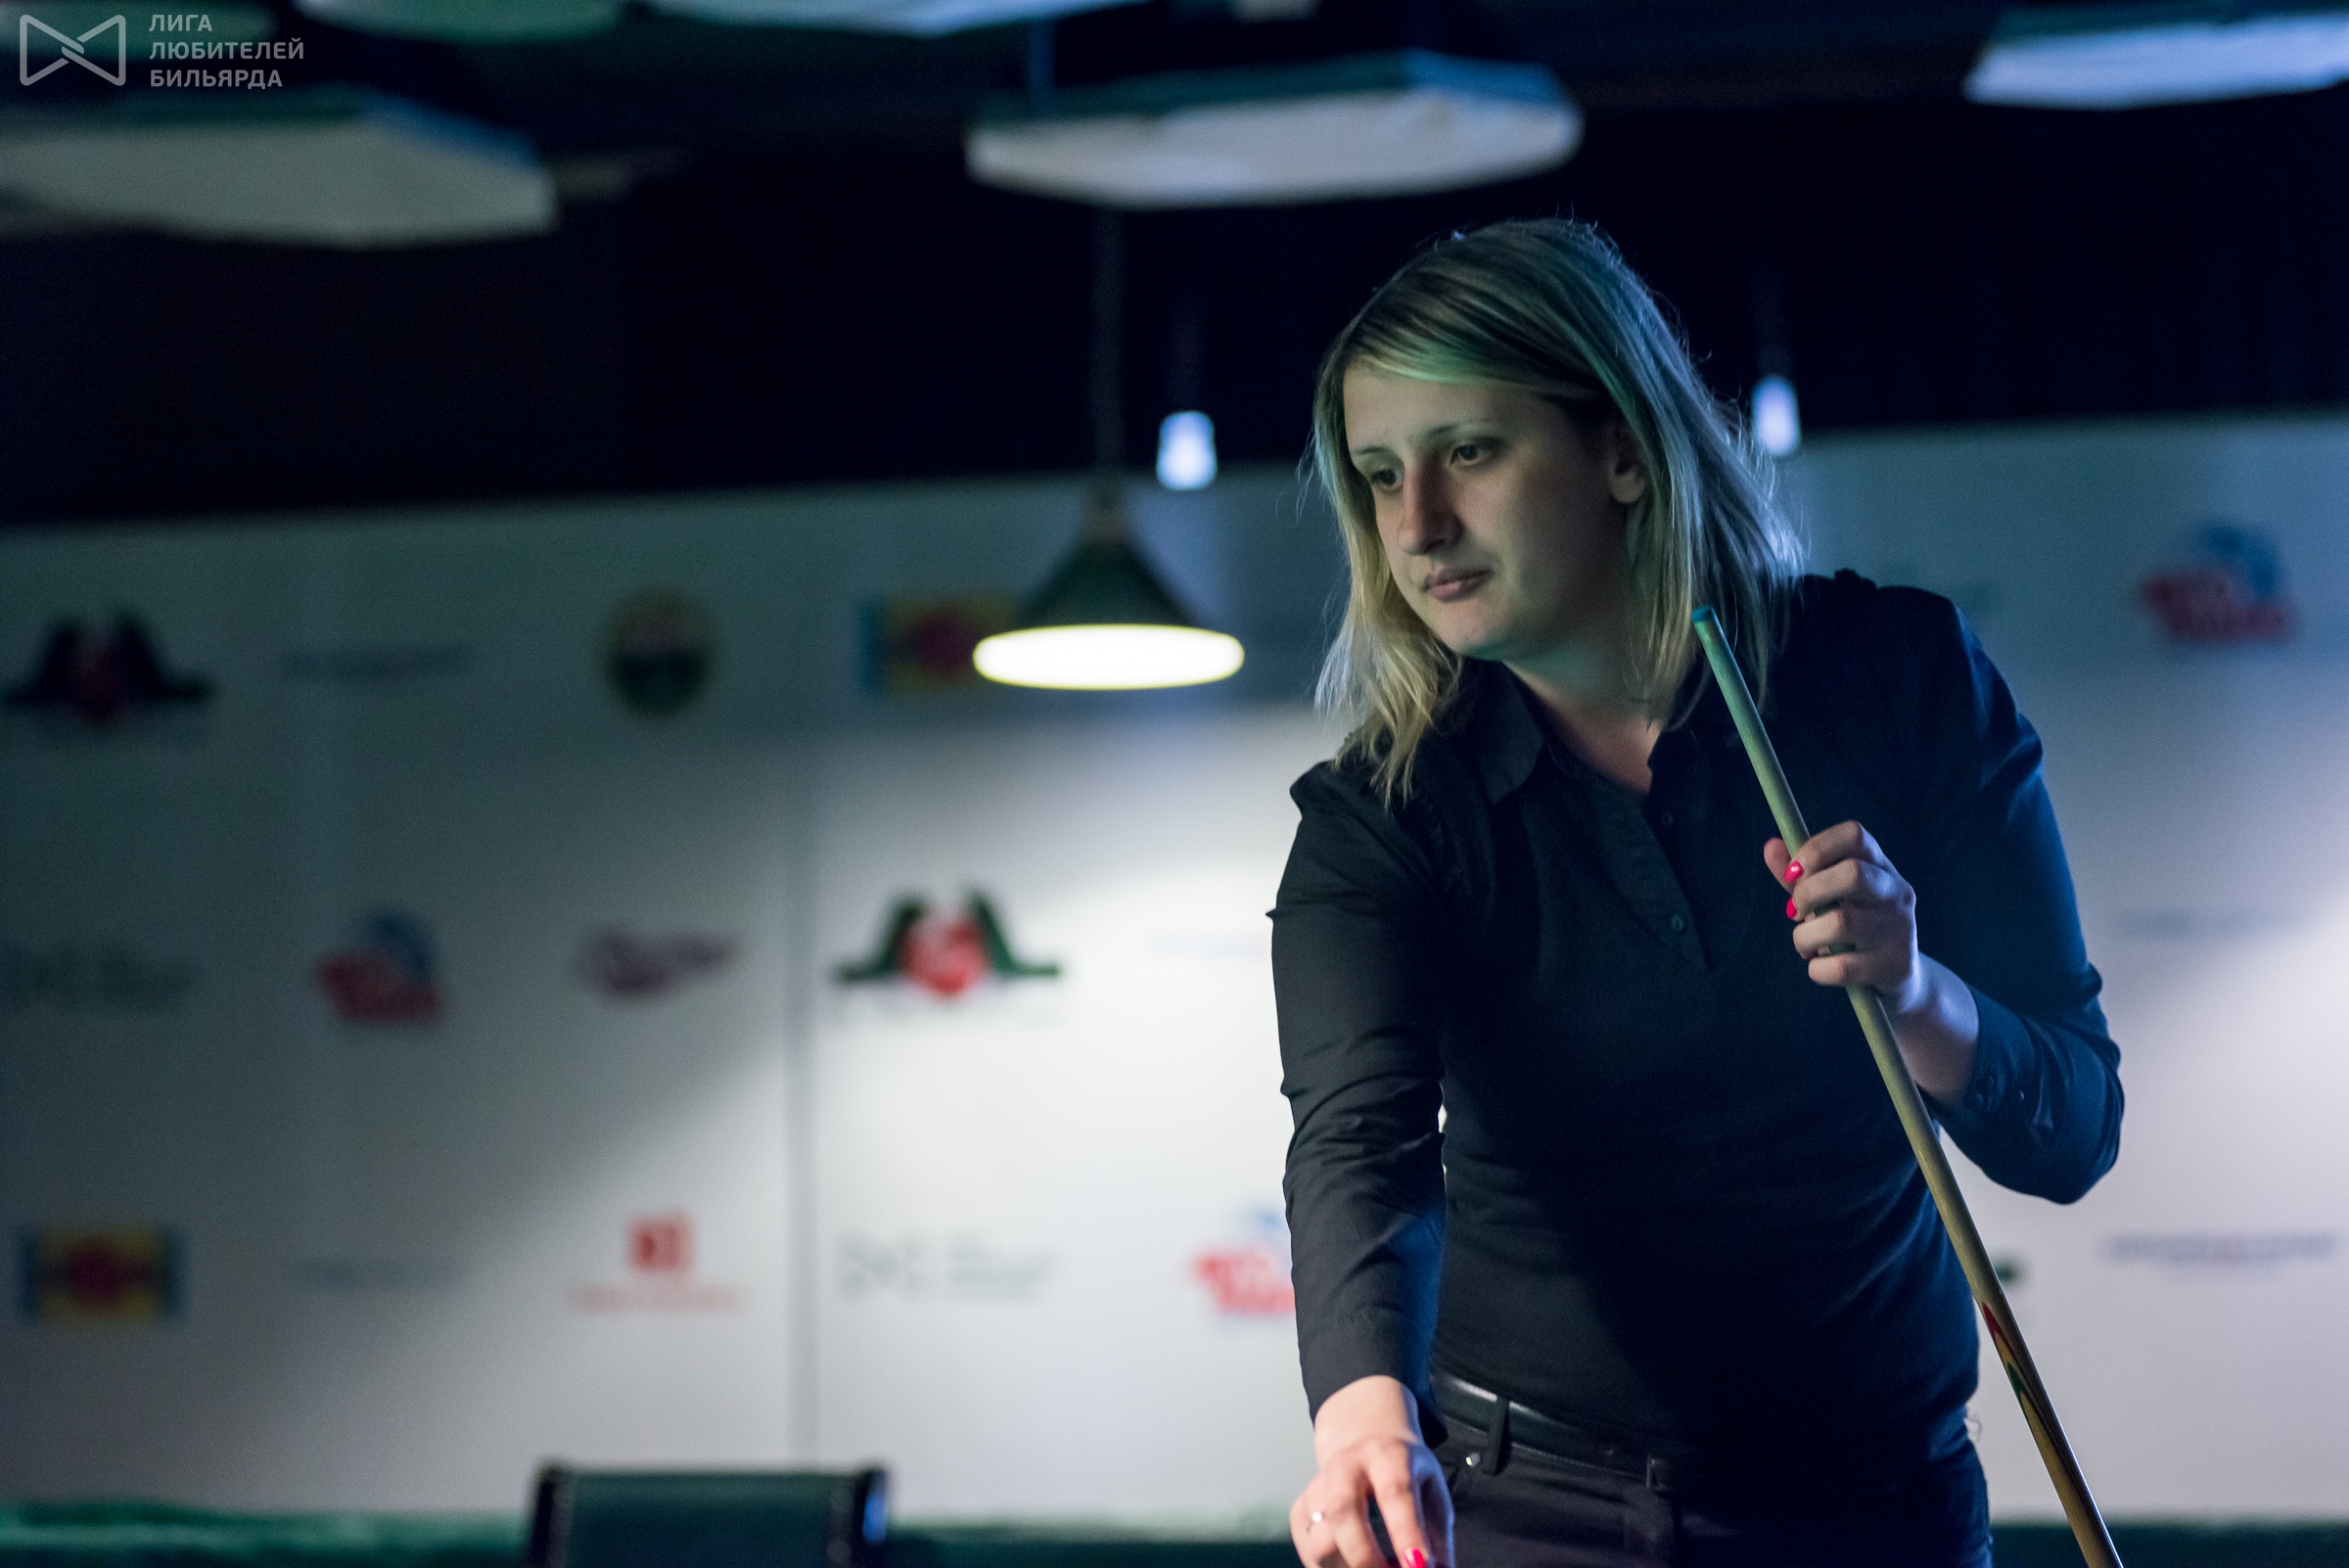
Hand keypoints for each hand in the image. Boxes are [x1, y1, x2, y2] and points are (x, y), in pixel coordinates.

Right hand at [1291, 1375, 1450, 1567]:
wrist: (1364, 1438)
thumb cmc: (1402, 1469)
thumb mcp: (1431, 1490)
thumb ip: (1437, 1536)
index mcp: (1387, 1456)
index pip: (1395, 1493)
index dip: (1406, 1535)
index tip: (1419, 1567)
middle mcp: (1346, 1467)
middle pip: (1344, 1514)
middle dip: (1365, 1559)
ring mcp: (1318, 1487)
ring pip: (1319, 1540)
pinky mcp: (1301, 1508)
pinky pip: (1306, 1549)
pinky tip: (1351, 1566)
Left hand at [1765, 822, 1979, 1103]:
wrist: (1900, 981)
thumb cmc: (1856, 932)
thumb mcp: (1830, 899)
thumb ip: (1801, 876)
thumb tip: (1771, 846)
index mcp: (1881, 867)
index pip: (1855, 835)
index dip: (1816, 848)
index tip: (1792, 873)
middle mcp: (1897, 893)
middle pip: (1853, 873)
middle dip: (1809, 892)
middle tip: (1796, 912)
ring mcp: (1901, 930)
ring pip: (1841, 923)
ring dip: (1804, 936)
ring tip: (1804, 945)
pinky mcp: (1896, 967)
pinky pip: (1842, 967)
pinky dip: (1817, 969)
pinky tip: (1819, 967)